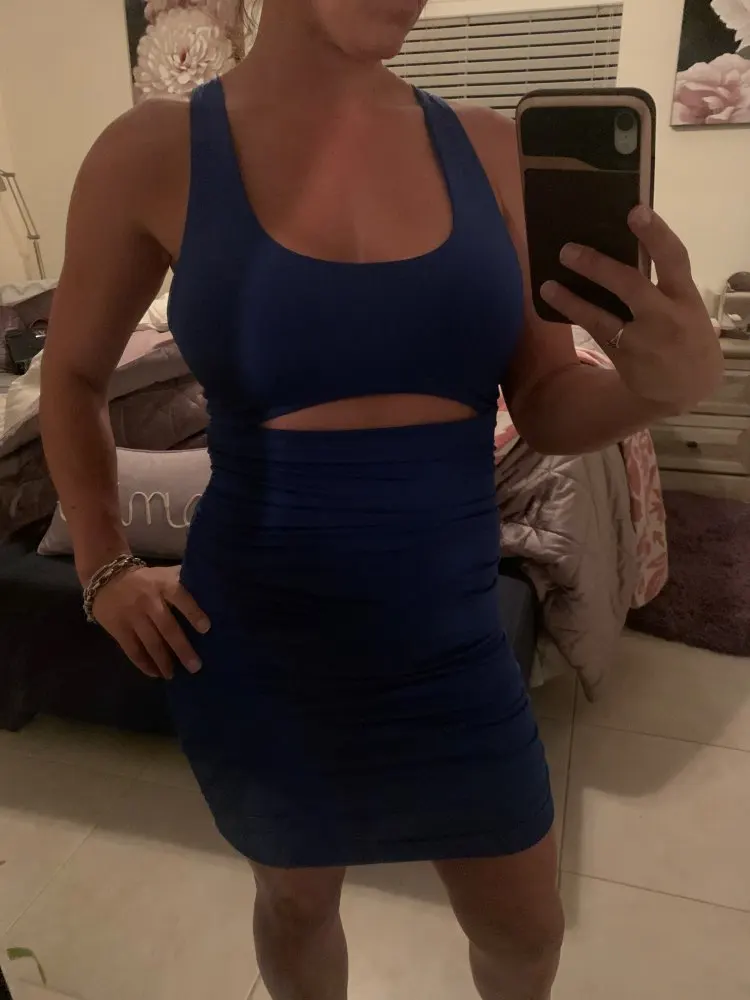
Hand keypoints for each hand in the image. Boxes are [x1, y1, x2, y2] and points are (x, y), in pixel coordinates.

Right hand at [92, 565, 209, 678]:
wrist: (104, 578)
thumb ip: (184, 580)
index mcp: (162, 585)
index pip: (180, 597)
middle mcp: (148, 601)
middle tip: (195, 666)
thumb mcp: (163, 573)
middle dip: (181, 648)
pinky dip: (144, 664)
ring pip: (150, 643)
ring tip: (173, 675)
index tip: (206, 628)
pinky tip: (155, 673)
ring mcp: (132, 616)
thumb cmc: (145, 579)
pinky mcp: (118, 629)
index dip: (192, 612)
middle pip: (167, 627)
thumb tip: (211, 588)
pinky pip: (132, 650)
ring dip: (163, 661)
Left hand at [540, 206, 722, 409]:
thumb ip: (663, 281)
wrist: (689, 385)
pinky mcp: (624, 356)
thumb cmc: (684, 331)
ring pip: (602, 316)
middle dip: (598, 266)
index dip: (656, 233)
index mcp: (686, 297)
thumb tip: (621, 244)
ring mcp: (643, 339)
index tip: (635, 211)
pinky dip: (574, 313)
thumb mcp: (686, 305)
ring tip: (549, 283)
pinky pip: (594, 330)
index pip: (675, 258)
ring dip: (572, 299)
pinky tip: (553, 298)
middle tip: (567, 249)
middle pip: (631, 285)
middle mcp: (665, 317)